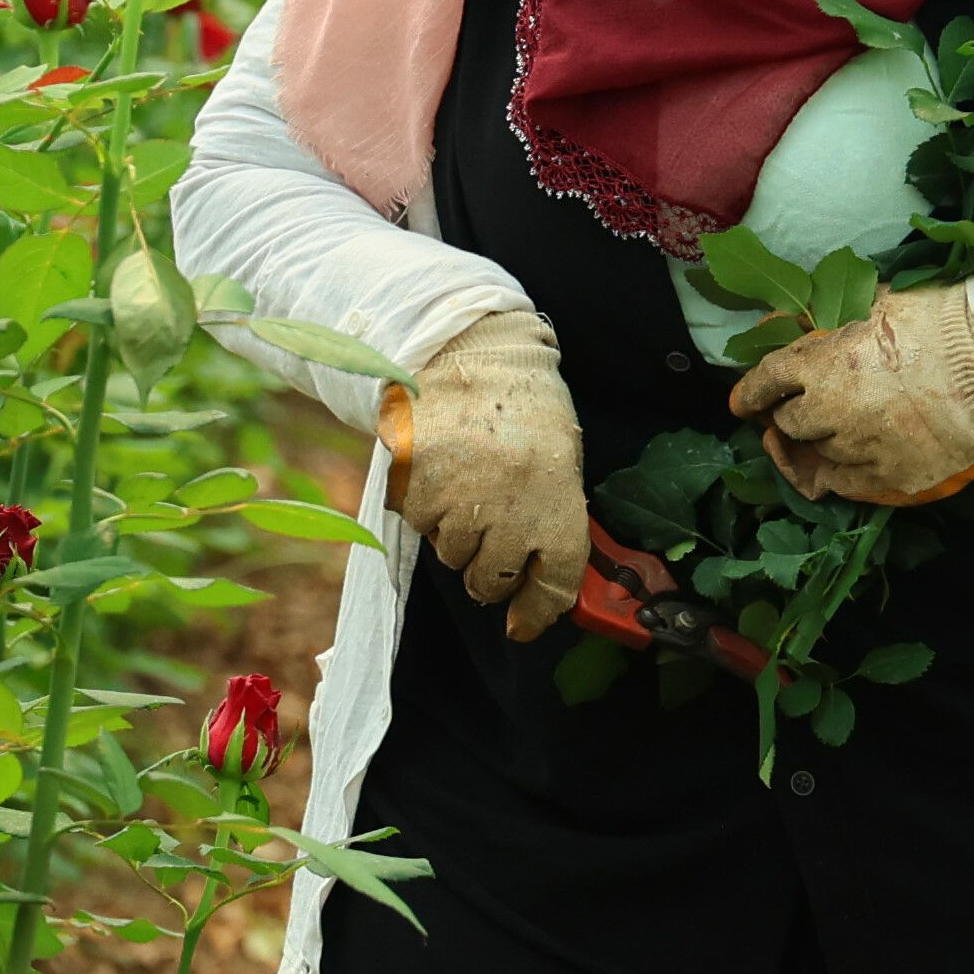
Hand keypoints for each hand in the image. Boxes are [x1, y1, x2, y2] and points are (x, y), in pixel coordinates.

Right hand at [395, 313, 589, 642]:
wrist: (467, 349)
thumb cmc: (521, 404)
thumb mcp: (558, 456)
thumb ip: (551, 516)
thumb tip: (536, 577)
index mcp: (557, 499)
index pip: (555, 581)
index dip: (540, 610)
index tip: (525, 623)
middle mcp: (509, 509)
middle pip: (493, 582)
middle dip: (490, 574)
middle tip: (489, 539)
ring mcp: (458, 502)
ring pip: (451, 555)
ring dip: (457, 536)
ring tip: (466, 486)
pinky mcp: (414, 489)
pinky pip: (419, 525)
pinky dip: (427, 508)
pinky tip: (441, 470)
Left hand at [727, 285, 973, 505]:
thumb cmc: (941, 323)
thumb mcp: (878, 304)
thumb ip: (837, 321)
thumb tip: (810, 324)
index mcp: (822, 364)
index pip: (767, 381)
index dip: (751, 392)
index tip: (743, 403)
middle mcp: (830, 411)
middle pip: (790, 423)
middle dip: (793, 414)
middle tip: (809, 407)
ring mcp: (859, 448)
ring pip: (819, 452)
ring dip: (824, 439)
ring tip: (846, 426)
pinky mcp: (890, 477)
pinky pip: (846, 483)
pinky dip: (840, 473)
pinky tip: (846, 463)